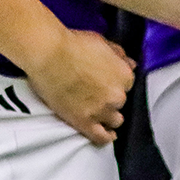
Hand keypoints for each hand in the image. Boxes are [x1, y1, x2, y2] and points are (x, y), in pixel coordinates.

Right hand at [22, 29, 134, 145]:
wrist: (48, 54)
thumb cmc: (71, 44)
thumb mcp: (101, 42)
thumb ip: (119, 55)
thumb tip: (131, 63)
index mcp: (125, 75)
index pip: (127, 84)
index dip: (116, 83)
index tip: (107, 82)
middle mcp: (117, 95)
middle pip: (121, 102)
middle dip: (111, 98)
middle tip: (97, 92)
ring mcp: (102, 111)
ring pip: (115, 120)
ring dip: (109, 116)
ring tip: (99, 111)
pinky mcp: (84, 122)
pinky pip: (101, 137)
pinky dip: (106, 137)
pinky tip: (107, 135)